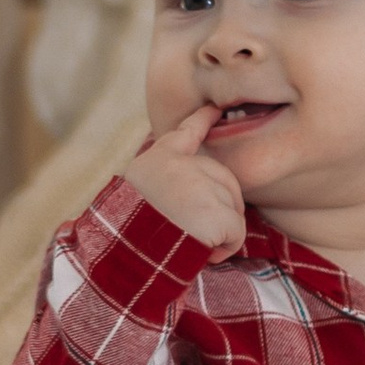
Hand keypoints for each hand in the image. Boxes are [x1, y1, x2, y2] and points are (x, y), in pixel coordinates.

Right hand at [125, 102, 247, 257]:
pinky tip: (203, 253)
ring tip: (188, 242)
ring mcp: (202, 186)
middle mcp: (181, 165)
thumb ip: (168, 184)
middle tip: (192, 230)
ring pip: (232, 209)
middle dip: (220, 207)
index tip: (215, 109)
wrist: (128, 255)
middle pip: (224, 180)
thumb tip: (198, 203)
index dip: (203, 119)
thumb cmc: (130, 233)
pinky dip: (224, 248)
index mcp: (158, 160)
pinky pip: (236, 233)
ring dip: (217, 232)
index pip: (187, 131)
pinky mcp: (217, 212)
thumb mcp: (139, 195)